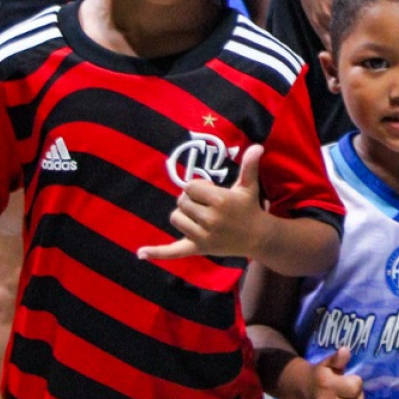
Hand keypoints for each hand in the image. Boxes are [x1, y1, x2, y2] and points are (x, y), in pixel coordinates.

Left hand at [138, 144, 266, 260]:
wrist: (258, 237)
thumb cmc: (250, 208)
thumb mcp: (249, 186)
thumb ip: (249, 165)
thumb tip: (257, 146)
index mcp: (220, 201)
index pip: (191, 187)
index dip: (198, 187)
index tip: (210, 190)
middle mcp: (209, 219)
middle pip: (182, 202)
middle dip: (192, 200)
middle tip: (207, 204)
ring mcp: (202, 236)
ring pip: (176, 218)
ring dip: (183, 215)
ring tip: (199, 216)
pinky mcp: (198, 248)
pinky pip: (173, 251)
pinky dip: (157, 252)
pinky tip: (140, 253)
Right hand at [298, 346, 364, 398]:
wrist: (300, 390)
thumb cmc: (319, 375)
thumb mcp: (328, 363)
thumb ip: (338, 358)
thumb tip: (345, 351)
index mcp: (327, 385)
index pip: (355, 388)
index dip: (356, 382)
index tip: (349, 380)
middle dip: (357, 395)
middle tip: (348, 391)